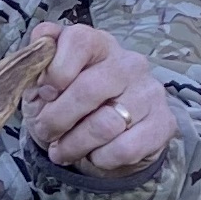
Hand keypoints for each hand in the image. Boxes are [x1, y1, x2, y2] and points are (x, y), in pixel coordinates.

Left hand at [25, 21, 175, 176]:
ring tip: (62, 151)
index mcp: (99, 45)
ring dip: (74, 145)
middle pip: (87, 89)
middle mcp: (129, 63)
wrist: (102, 142)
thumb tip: (41, 41)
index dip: (54, 70)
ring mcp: (149, 93)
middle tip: (45, 132)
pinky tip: (94, 156)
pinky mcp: (163, 123)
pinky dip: (101, 158)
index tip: (43, 93)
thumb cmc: (68, 106)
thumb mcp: (43, 85)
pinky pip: (125, 148)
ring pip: (104, 125)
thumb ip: (37, 62)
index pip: (79, 40)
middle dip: (56, 118)